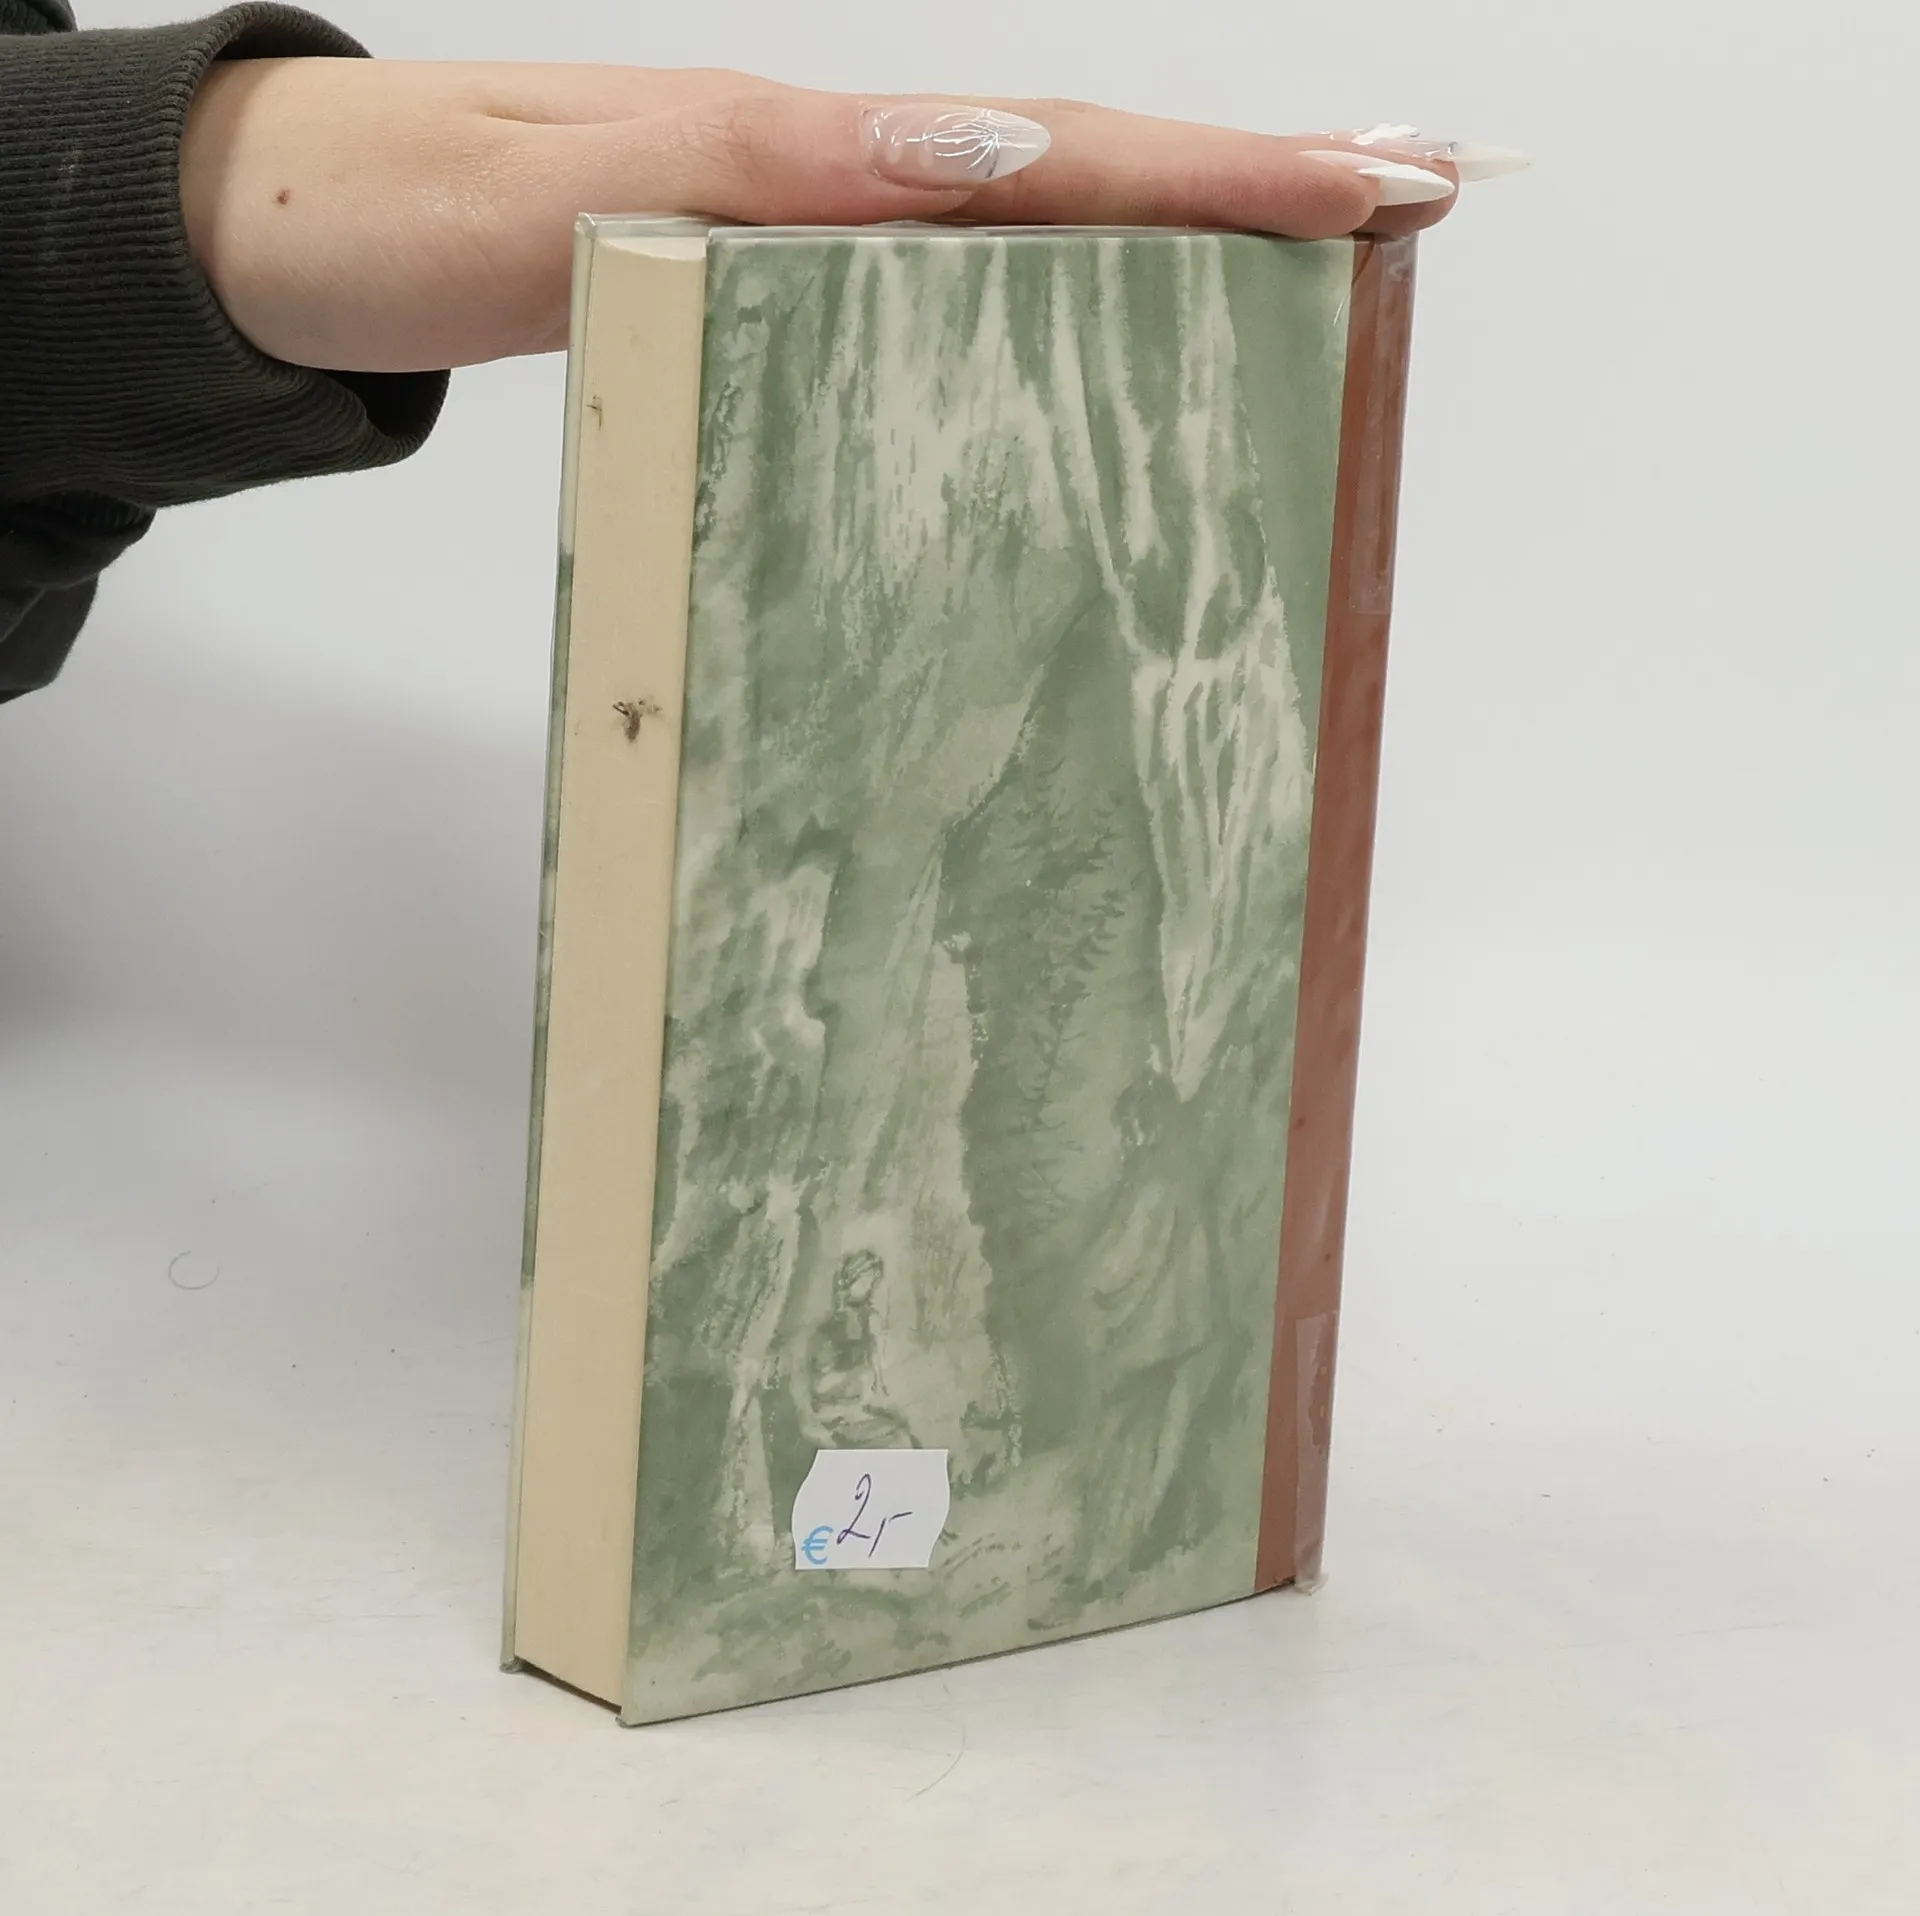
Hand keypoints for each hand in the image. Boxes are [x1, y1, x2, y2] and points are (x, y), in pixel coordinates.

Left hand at [179, 63, 1515, 373]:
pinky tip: (1112, 318)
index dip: (1223, 173)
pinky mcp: (773, 268)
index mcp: (803, 155)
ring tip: (1326, 243)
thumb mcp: (579, 193)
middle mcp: (828, 180)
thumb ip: (761, 179)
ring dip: (1183, 228)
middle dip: (1258, 181)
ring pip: (1028, 217)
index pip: (1052, 155)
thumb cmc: (415, 215)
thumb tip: (973, 161)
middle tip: (1423, 193)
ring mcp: (806, 223)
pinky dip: (1059, 278)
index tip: (1382, 181)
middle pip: (1079, 167)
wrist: (298, 228)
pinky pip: (943, 272)